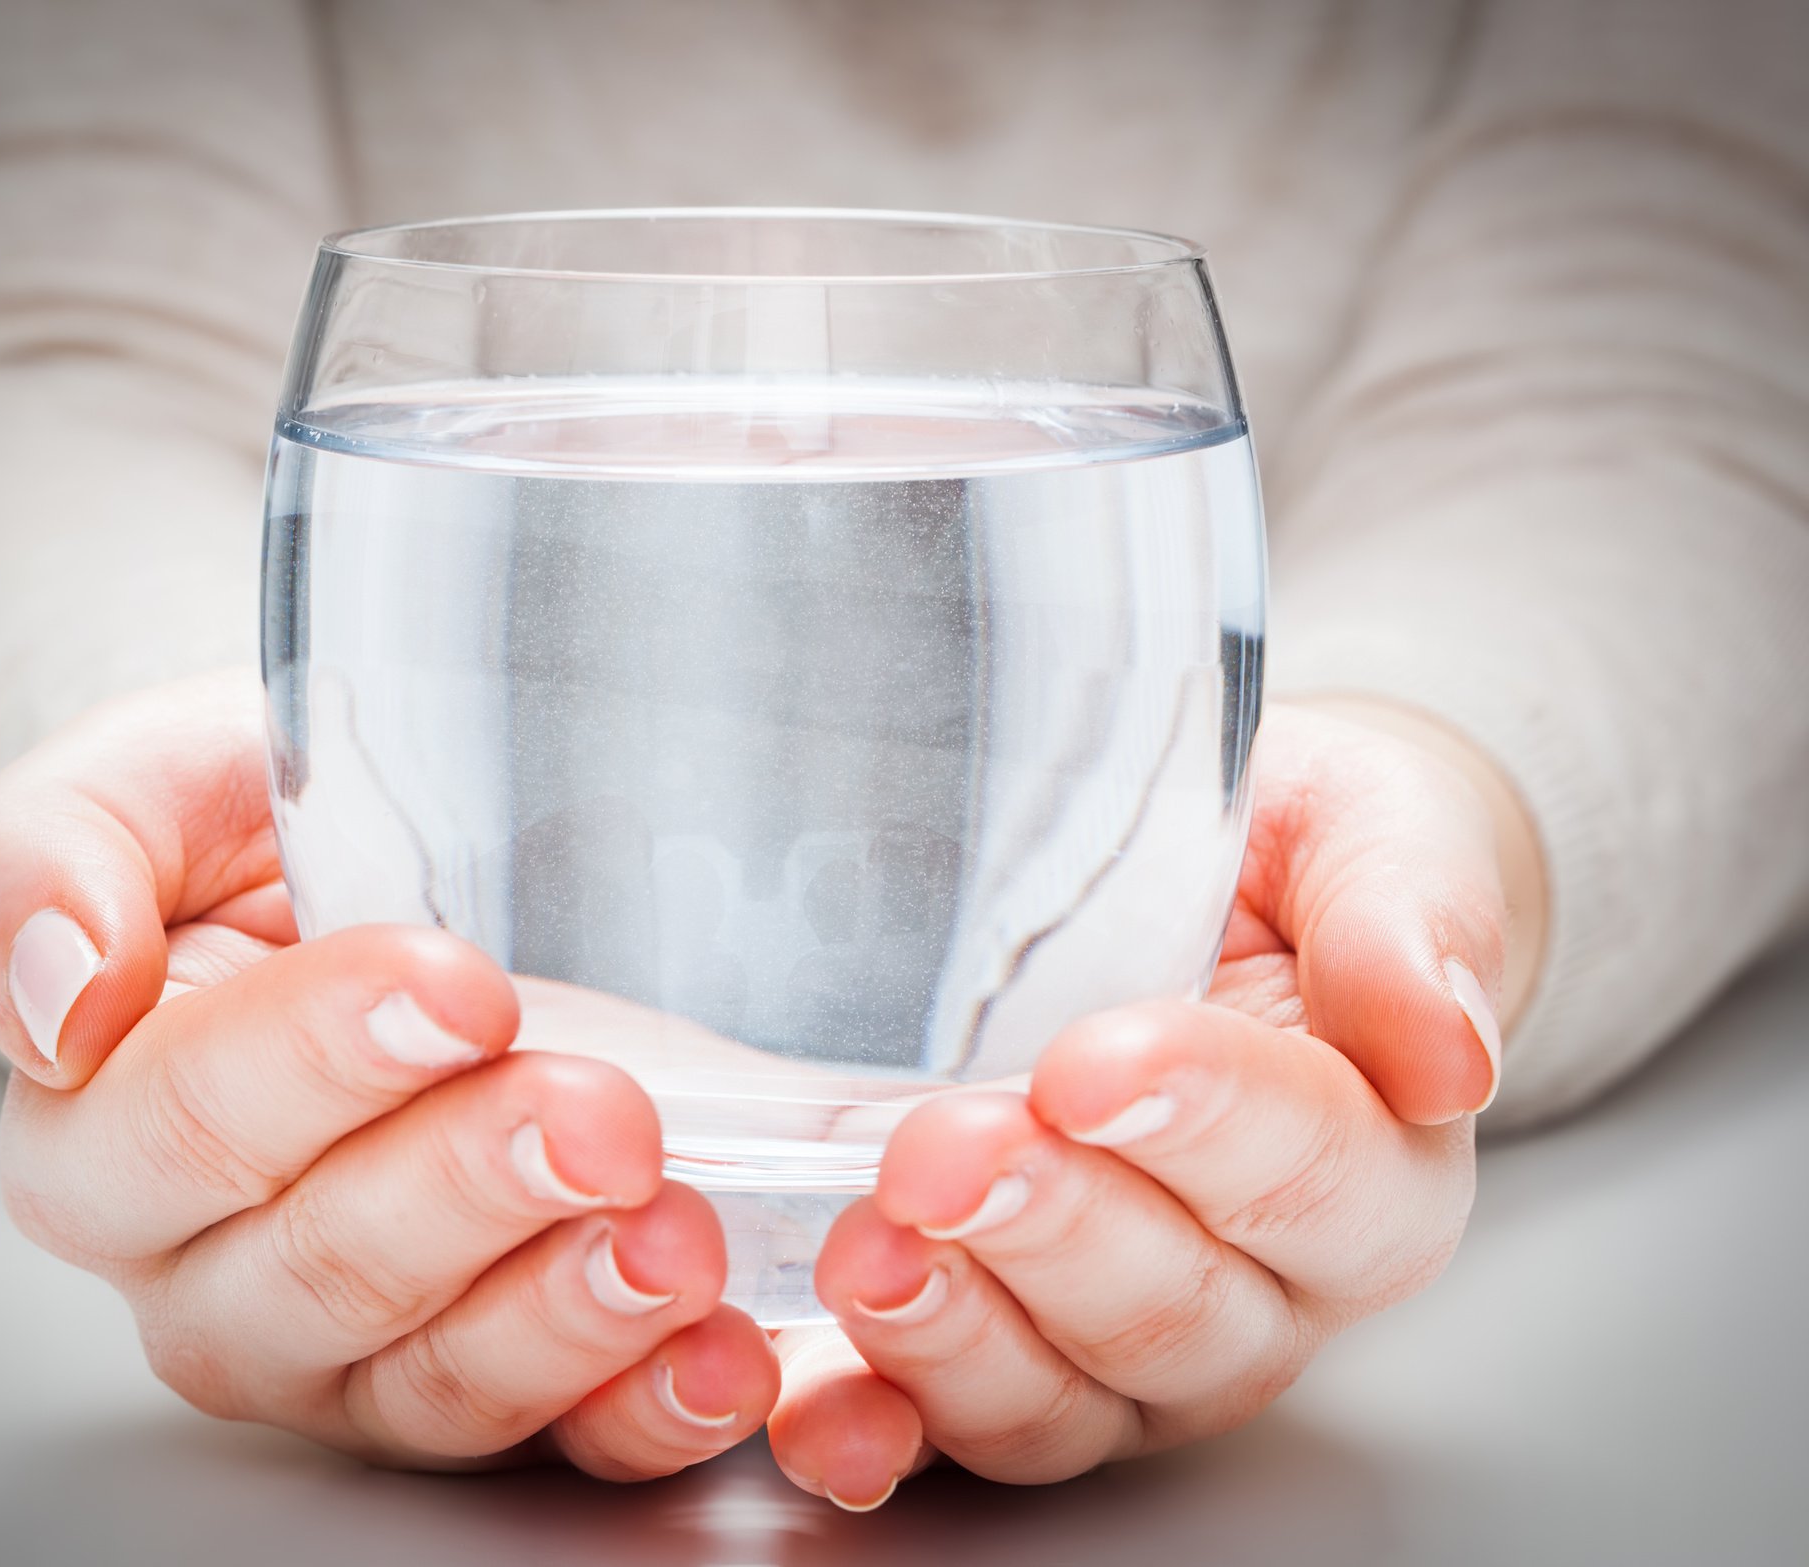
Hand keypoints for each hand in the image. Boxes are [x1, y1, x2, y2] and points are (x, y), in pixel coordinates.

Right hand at [0, 671, 777, 1477]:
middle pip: (324, 1275)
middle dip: (473, 1190)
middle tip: (597, 1113)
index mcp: (107, 1132)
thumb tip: (58, 991)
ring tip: (674, 1236)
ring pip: (439, 1382)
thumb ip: (34, 869)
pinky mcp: (500, 1382)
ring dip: (569, 1318)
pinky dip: (649, 1407)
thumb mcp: (141, 788)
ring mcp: (362, 1349)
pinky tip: (720, 1353)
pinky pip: (562, 1439)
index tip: (455, 990)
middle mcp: (218, 1270)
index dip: (318, 1067)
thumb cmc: (261, 829)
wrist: (396, 855)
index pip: (184, 1129)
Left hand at [764, 701, 1543, 1506]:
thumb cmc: (1285, 863)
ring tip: (870, 1253)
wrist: (1197, 892)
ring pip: (1060, 1398)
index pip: (1309, 1169)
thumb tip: (1450, 1054)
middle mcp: (1261, 1290)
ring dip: (952, 1337)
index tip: (1090, 1068)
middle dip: (1047, 1229)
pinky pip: (942, 1427)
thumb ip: (1409, 920)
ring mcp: (1124, 1349)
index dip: (1201, 1122)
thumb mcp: (1367, 834)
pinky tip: (815, 1405)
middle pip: (1171, 1308)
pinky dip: (872, 1427)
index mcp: (1371, 1166)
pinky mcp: (1001, 1359)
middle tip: (944, 1152)